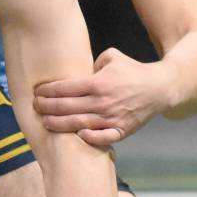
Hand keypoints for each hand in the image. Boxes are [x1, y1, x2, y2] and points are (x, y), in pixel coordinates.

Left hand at [33, 48, 169, 145]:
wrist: (161, 88)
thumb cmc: (133, 71)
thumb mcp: (111, 57)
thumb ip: (91, 61)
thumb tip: (75, 70)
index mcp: (98, 83)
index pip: (64, 89)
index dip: (47, 91)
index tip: (37, 92)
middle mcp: (102, 102)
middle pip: (66, 107)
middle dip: (46, 107)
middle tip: (35, 107)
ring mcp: (112, 118)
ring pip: (78, 124)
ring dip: (58, 124)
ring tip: (45, 122)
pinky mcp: (122, 130)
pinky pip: (102, 138)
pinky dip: (89, 138)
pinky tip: (76, 135)